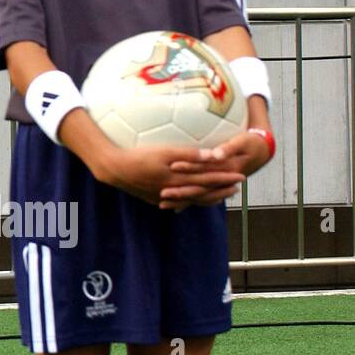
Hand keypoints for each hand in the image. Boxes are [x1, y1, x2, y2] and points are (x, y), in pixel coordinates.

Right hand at [91, 144, 244, 208]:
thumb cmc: (138, 156)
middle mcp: (175, 191)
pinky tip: (190, 201)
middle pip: (203, 193)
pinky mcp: (154, 198)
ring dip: (207, 197)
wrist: (114, 169)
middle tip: (237, 187)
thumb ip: (190, 154)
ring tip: (219, 195)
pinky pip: (177, 202)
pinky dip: (188, 202)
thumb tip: (213, 156)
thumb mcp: (165, 151)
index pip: (208, 180)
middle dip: (221, 190)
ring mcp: (164, 197)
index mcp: (179, 180)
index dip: (225, 178)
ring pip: (191, 200)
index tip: (241, 176)